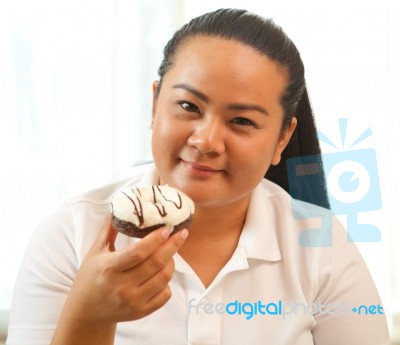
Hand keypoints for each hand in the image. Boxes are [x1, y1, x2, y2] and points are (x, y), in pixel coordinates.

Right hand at [51, 214, 187, 343]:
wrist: (86, 312)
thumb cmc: (90, 278)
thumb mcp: (95, 252)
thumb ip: (107, 231)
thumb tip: (116, 208)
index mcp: (109, 268)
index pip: (138, 252)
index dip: (155, 240)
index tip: (167, 228)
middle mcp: (121, 286)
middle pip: (155, 264)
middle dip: (172, 246)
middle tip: (181, 234)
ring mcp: (133, 301)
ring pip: (163, 279)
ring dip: (172, 262)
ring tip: (171, 252)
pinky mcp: (141, 312)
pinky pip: (164, 296)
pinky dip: (168, 282)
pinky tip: (164, 272)